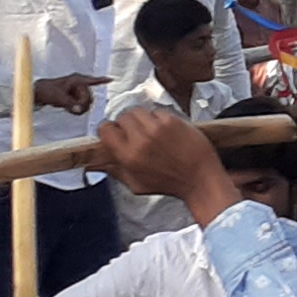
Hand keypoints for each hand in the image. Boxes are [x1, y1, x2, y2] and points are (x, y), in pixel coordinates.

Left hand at [31, 74, 102, 113]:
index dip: (102, 80)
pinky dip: (77, 109)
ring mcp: (77, 91)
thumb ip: (69, 104)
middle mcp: (79, 84)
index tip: (112, 79)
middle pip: (90, 97)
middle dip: (83, 104)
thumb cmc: (47, 90)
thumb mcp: (58, 97)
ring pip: (87, 103)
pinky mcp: (75, 97)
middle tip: (73, 108)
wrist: (39, 93)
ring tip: (69, 108)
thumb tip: (79, 110)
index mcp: (76, 80)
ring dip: (80, 108)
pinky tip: (69, 108)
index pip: (92, 80)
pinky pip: (82, 105)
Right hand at [95, 107, 229, 206]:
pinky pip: (156, 111)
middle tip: (137, 133)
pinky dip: (159, 118)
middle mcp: (140, 140)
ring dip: (142, 119)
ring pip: (138, 111)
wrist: (200, 179)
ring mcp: (156, 128)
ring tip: (152, 130)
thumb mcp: (136, 185)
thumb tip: (95, 164)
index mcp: (128, 156)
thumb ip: (115, 171)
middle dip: (127, 124)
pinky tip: (166, 130)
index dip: (110, 130)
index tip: (116, 133)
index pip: (105, 129)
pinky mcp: (172, 120)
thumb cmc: (170, 184)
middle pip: (122, 117)